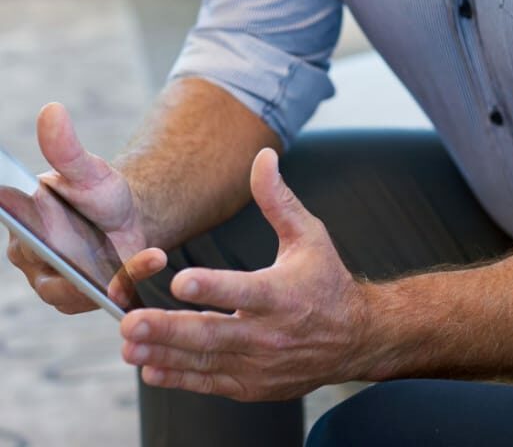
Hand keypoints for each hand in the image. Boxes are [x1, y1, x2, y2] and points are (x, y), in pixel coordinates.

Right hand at [5, 102, 163, 313]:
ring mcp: (59, 288)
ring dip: (117, 277)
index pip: (25, 243)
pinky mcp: (88, 300)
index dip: (40, 244)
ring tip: (151, 255)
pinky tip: (154, 259)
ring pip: (81, 292)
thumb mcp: (87, 170)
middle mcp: (34, 266)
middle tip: (113, 257)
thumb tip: (52, 111)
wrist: (129, 216)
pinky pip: (106, 297)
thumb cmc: (98, 192)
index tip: (57, 236)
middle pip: (51, 277)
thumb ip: (67, 149)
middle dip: (81, 272)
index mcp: (21, 233)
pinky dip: (132, 280)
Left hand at [119, 147, 367, 400]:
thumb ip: (278, 199)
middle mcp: (269, 333)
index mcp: (283, 293)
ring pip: (204, 361)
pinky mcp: (250, 385)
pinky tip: (150, 367)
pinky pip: (208, 383)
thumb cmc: (326, 279)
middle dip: (169, 329)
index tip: (177, 280)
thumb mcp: (309, 235)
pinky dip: (179, 377)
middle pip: (212, 333)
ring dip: (164, 353)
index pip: (243, 290)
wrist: (353, 338)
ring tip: (128, 345)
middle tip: (130, 322)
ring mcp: (258, 364)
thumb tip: (262, 156)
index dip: (211, 287)